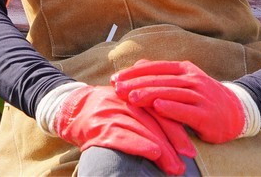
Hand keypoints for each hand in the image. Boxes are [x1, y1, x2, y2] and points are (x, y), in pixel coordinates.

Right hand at [53, 85, 195, 174]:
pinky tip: (152, 153)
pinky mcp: (100, 127)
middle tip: (185, 162)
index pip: (161, 110)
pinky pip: (123, 136)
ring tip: (174, 166)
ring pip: (142, 130)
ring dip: (161, 150)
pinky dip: (139, 145)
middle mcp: (125, 101)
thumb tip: (172, 136)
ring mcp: (112, 113)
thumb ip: (146, 111)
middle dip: (173, 143)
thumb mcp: (125, 103)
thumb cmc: (103, 110)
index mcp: (134, 93)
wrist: (71, 109)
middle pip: (155, 121)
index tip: (189, 149)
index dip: (177, 129)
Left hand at [113, 59, 246, 143]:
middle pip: (160, 80)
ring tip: (131, 98)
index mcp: (184, 69)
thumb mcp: (185, 80)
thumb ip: (162, 74)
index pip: (155, 68)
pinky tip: (158, 107)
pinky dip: (172, 108)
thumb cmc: (203, 97)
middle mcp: (192, 79)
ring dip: (149, 95)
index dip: (134, 73)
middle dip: (136, 84)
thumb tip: (137, 64)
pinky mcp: (206, 114)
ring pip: (171, 92)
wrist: (236, 110)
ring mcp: (200, 96)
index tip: (115, 78)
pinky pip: (186, 110)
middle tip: (117, 89)